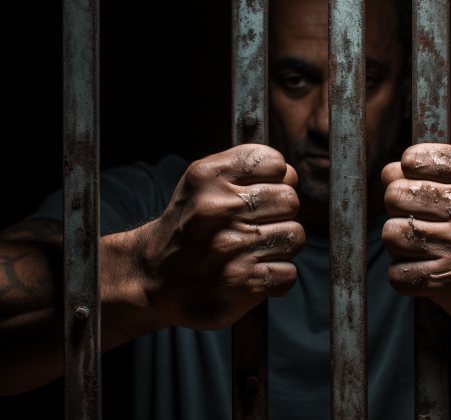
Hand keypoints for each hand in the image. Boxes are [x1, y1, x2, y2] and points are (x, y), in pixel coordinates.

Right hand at [132, 144, 303, 330]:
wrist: (154, 278)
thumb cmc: (190, 226)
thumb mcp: (201, 184)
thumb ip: (245, 169)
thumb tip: (292, 176)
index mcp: (209, 178)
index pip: (275, 163)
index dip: (276, 179)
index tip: (261, 192)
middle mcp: (220, 209)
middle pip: (291, 200)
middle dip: (280, 213)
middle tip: (257, 224)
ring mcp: (233, 247)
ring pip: (295, 236)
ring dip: (281, 246)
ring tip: (254, 249)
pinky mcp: (245, 283)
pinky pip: (289, 273)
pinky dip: (276, 277)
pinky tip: (252, 273)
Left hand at [381, 144, 450, 323]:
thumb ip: (427, 172)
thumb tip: (387, 174)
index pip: (410, 160)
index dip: (407, 176)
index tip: (422, 191)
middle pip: (394, 196)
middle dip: (400, 211)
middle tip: (423, 223)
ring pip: (391, 234)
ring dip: (400, 245)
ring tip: (425, 248)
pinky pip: (397, 274)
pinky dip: (404, 276)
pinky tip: (426, 271)